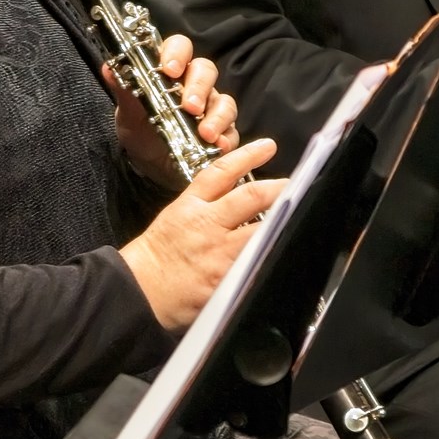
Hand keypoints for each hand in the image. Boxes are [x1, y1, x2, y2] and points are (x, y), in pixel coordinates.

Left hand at [106, 33, 239, 188]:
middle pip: (206, 70)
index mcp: (171, 71)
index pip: (180, 47)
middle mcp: (194, 84)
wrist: (151, 167)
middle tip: (189, 106)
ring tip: (205, 134)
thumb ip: (125, 91)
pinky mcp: (224, 130)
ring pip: (223, 100)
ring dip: (216, 116)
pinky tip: (217, 146)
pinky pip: (231, 129)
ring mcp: (212, 106)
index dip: (177, 53)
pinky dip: (226, 137)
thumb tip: (110, 68)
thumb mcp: (129, 115)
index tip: (170, 69)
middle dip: (199, 87)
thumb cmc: (141, 133)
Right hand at [119, 139, 284, 329]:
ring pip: (262, 228)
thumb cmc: (155, 257)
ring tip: (298, 213)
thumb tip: (236, 199)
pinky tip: (286, 251)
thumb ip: (205, 206)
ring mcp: (220, 252)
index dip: (248, 155)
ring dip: (284, 219)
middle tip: (294, 184)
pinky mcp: (227, 277)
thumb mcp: (174, 218)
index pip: (222, 172)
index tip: (267, 147)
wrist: (139, 291)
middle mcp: (208, 224)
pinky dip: (273, 253)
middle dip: (278, 187)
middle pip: (251, 196)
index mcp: (191, 206)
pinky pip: (257, 262)